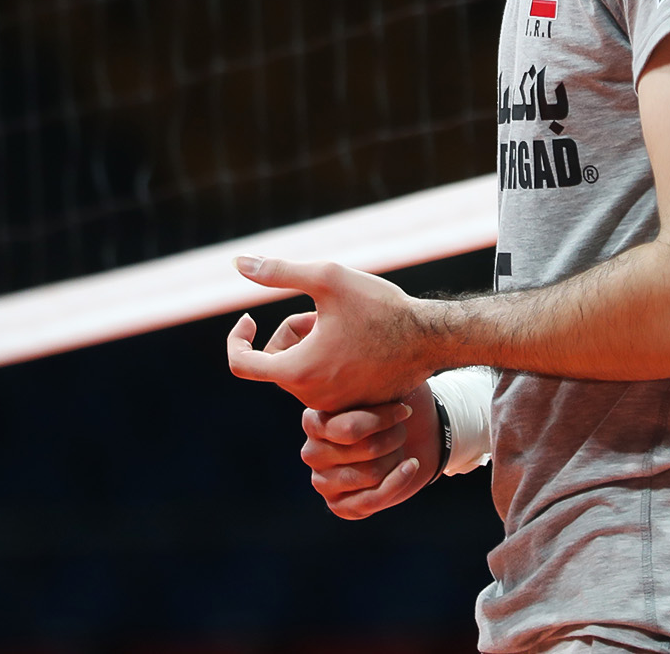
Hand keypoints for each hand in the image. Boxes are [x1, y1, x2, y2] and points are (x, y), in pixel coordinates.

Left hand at [224, 256, 434, 409]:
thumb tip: (238, 262)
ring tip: (343, 323)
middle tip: (319, 310)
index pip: (242, 363)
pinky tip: (357, 341)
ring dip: (311, 344)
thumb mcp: (327, 278)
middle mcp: (313, 398)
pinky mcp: (354, 407)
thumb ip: (278, 271)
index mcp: (299, 372)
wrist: (432, 337)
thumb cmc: (381, 306)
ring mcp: (335, 407)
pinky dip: (330, 360)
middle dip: (291, 332)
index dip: (238, 338)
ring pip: (302, 370)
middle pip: (278, 361)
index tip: (249, 318)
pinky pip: (325, 382)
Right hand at [298, 390, 439, 518]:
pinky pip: (369, 501)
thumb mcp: (388, 384)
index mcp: (314, 420)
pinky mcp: (340, 506)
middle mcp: (312, 451)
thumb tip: (372, 364)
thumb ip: (374, 377)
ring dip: (395, 458)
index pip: (347, 427)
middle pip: (360, 450)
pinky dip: (397, 482)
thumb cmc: (396, 406)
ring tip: (402, 447)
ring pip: (368, 475)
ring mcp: (323, 481)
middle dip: (392, 437)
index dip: (382, 419)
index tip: (405, 410)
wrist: (416, 437)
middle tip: (403, 429)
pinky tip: (410, 465)